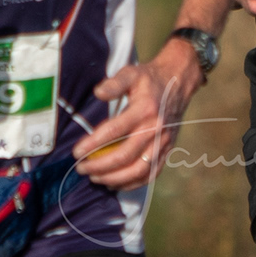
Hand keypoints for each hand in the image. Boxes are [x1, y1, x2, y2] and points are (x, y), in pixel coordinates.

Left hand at [72, 41, 201, 188]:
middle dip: (100, 166)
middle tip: (81, 168)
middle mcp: (155, 128)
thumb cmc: (150, 79)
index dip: (93, 144)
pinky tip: (115, 184)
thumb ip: (114, 83)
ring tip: (95, 178)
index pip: (115, 131)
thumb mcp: (131, 73)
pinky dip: (133, 183)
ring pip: (139, 169)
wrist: (179, 82)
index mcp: (144, 109)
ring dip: (114, 178)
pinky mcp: (168, 149)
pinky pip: (151, 173)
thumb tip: (97, 93)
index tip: (77, 152)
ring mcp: (163, 142)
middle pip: (125, 155)